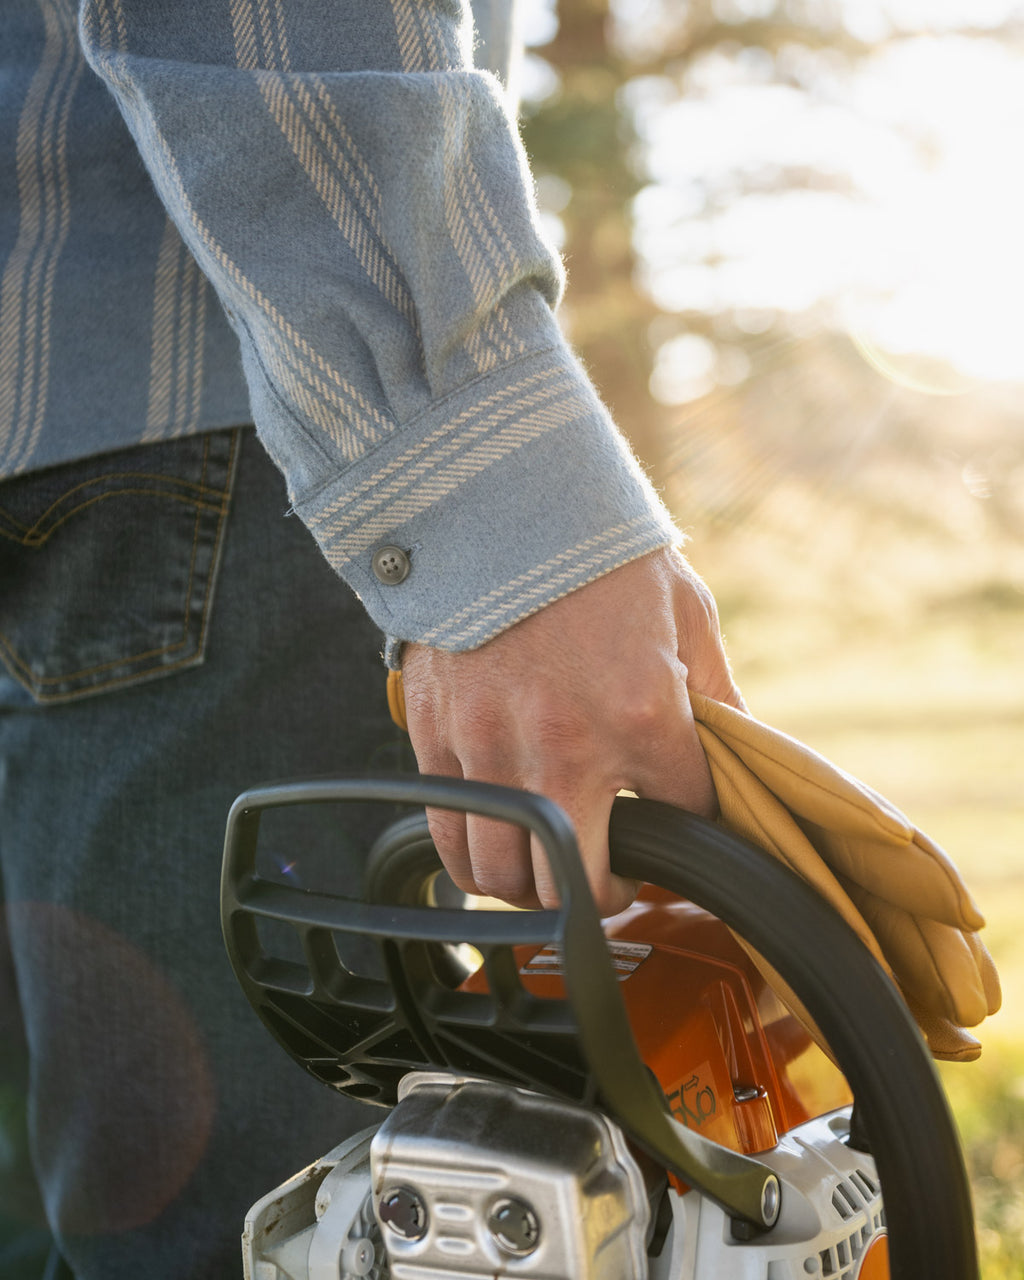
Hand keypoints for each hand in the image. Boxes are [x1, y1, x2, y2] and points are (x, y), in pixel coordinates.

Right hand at [401, 547, 744, 914]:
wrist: (498, 499)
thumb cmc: (597, 555)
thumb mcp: (685, 616)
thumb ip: (717, 697)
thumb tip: (740, 754)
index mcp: (642, 717)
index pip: (685, 819)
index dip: (692, 829)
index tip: (683, 823)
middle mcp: (563, 748)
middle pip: (582, 882)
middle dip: (608, 891)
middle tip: (615, 874)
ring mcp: (491, 750)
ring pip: (504, 877)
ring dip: (534, 888)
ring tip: (549, 867)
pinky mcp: (436, 738)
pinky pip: (447, 834)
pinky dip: (471, 855)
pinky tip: (492, 843)